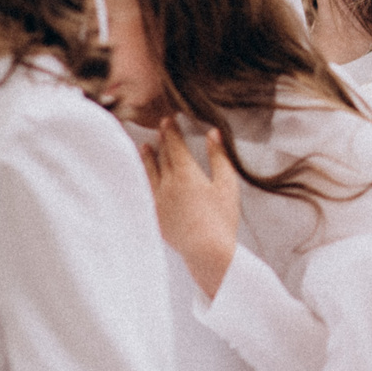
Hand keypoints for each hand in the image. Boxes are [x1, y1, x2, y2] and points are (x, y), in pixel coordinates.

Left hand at [142, 122, 241, 296]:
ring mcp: (158, 200)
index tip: (168, 119)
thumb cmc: (222, 218)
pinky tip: (144, 177)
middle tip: (159, 129)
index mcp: (187, 174)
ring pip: (149, 173)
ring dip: (147, 158)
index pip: (175, 145)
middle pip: (162, 157)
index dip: (171, 131)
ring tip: (145, 147)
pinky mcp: (155, 215)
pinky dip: (144, 179)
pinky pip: (145, 191)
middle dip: (161, 141)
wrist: (206, 251)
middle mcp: (168, 184)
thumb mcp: (227, 184)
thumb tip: (213, 133)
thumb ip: (219, 156)